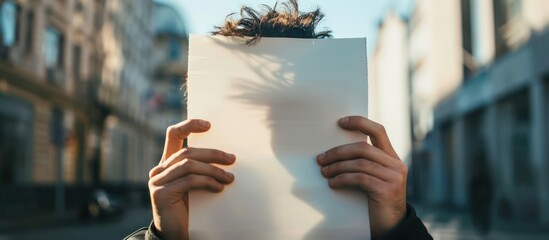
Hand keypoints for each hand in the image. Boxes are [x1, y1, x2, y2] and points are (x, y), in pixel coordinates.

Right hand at [148, 119, 235, 239]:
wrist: (177, 235)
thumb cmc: (191, 210)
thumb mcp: (196, 186)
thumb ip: (202, 170)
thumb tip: (228, 157)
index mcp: (167, 164)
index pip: (173, 135)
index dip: (189, 125)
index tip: (209, 125)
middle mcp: (159, 170)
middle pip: (187, 152)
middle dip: (213, 154)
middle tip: (232, 159)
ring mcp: (157, 181)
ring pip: (189, 165)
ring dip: (213, 170)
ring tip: (229, 178)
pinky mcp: (160, 193)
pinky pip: (189, 181)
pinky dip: (207, 182)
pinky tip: (219, 188)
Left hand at [317, 116, 406, 236]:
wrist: (391, 227)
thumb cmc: (376, 202)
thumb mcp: (374, 179)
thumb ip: (365, 164)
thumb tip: (335, 152)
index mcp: (392, 158)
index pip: (378, 131)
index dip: (360, 122)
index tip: (340, 122)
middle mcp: (396, 164)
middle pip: (363, 148)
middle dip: (338, 152)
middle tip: (320, 158)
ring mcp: (394, 177)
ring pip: (359, 163)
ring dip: (337, 166)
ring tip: (323, 171)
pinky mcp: (387, 190)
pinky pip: (360, 178)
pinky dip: (343, 179)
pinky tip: (332, 183)